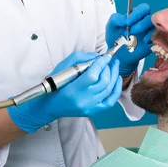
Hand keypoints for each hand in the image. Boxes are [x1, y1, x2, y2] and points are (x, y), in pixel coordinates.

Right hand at [7, 52, 122, 132]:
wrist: (50, 105)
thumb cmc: (54, 84)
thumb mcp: (62, 67)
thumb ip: (80, 59)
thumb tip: (98, 57)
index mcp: (73, 89)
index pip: (93, 75)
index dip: (102, 63)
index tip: (106, 56)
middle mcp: (84, 100)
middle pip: (104, 81)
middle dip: (109, 68)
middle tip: (109, 60)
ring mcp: (90, 107)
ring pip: (109, 89)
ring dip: (114, 75)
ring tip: (114, 66)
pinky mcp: (94, 111)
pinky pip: (111, 101)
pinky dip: (116, 89)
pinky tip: (117, 79)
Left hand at [106, 3, 155, 76]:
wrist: (117, 55)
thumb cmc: (115, 38)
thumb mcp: (111, 26)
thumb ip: (116, 18)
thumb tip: (125, 18)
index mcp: (136, 15)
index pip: (143, 8)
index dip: (137, 13)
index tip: (128, 22)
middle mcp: (145, 23)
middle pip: (151, 17)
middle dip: (142, 22)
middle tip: (131, 30)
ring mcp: (149, 33)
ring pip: (156, 26)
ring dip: (145, 29)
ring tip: (133, 36)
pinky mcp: (152, 43)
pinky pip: (157, 38)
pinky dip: (151, 38)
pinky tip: (144, 41)